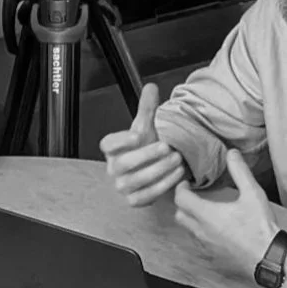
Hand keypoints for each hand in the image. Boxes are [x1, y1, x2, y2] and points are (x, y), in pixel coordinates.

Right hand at [99, 82, 187, 206]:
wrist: (156, 167)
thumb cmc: (147, 146)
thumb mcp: (148, 126)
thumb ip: (148, 107)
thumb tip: (151, 87)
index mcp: (113, 148)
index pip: (109, 144)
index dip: (121, 141)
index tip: (137, 136)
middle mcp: (114, 168)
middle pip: (124, 164)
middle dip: (147, 155)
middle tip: (167, 147)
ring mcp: (122, 185)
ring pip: (137, 181)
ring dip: (159, 170)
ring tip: (177, 159)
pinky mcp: (134, 200)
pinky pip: (146, 196)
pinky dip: (163, 185)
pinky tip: (178, 175)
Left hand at [172, 149, 276, 273]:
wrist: (268, 257)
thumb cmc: (260, 227)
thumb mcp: (253, 194)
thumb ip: (240, 172)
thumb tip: (232, 154)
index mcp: (206, 214)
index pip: (180, 199)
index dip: (181, 188)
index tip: (187, 183)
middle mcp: (201, 231)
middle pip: (179, 215)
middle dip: (183, 204)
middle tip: (193, 195)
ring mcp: (206, 246)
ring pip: (189, 230)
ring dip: (192, 219)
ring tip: (205, 210)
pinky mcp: (213, 257)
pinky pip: (199, 243)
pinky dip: (201, 233)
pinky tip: (215, 229)